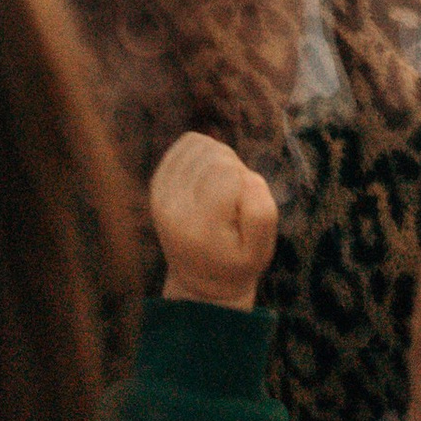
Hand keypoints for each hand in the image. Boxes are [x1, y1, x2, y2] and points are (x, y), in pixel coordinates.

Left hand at [149, 133, 279, 309]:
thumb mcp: (261, 251)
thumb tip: (245, 175)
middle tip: (235, 200)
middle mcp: (172, 207)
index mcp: (198, 226)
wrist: (200, 276)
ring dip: (220, 158)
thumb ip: (262, 214)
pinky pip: (187, 143)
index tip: (243, 206)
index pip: (226, 171)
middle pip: (214, 155)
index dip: (246, 181)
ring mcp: (161, 193)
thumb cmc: (236, 262)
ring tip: (223, 189)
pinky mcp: (158, 182)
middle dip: (235, 168)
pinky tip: (210, 176)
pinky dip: (205, 152)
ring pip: (201, 143)